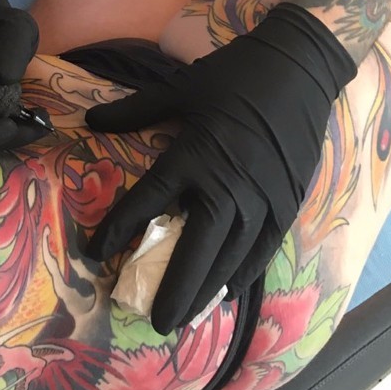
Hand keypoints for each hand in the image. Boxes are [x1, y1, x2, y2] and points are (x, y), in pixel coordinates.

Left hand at [84, 4, 355, 333]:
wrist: (299, 68)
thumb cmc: (235, 76)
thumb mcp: (180, 88)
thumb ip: (135, 110)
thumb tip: (91, 122)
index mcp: (195, 154)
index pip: (149, 201)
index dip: (119, 228)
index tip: (96, 252)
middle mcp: (228, 185)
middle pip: (195, 249)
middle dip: (174, 289)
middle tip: (155, 321)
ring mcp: (262, 199)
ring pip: (231, 258)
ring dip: (207, 290)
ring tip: (186, 316)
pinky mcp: (287, 202)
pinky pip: (264, 249)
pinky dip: (244, 272)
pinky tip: (228, 291)